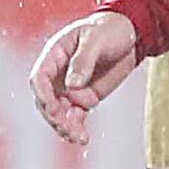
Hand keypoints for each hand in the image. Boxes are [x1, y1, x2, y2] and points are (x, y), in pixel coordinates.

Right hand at [31, 11, 146, 145]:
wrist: (129, 35)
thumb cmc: (108, 30)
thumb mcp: (96, 40)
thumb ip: (83, 61)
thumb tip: (72, 85)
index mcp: (55, 55)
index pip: (39, 78)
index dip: (43, 94)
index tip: (53, 107)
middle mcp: (58, 74)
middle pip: (46, 100)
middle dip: (54, 115)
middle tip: (66, 125)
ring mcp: (70, 88)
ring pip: (59, 113)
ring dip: (65, 126)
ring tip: (78, 137)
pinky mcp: (84, 98)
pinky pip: (75, 117)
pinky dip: (77, 128)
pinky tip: (83, 138)